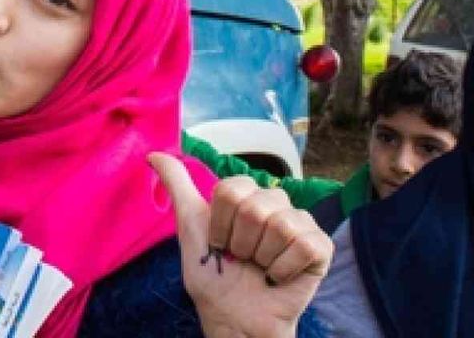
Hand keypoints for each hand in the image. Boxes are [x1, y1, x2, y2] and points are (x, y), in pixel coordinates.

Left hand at [150, 153, 330, 337]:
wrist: (235, 319)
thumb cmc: (213, 276)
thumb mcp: (190, 229)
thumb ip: (178, 187)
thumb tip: (153, 154)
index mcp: (247, 195)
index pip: (232, 189)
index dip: (220, 224)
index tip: (218, 243)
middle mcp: (276, 203)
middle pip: (255, 207)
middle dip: (240, 243)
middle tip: (241, 259)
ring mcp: (300, 223)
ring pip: (281, 225)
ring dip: (262, 258)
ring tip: (260, 268)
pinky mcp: (320, 247)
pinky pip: (304, 246)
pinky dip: (284, 269)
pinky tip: (278, 277)